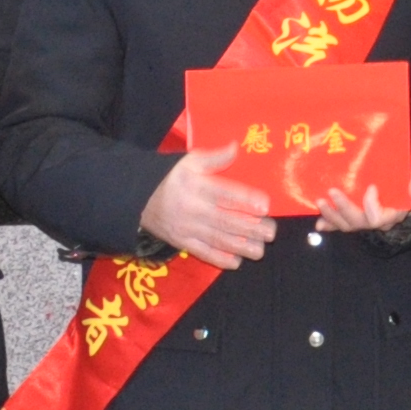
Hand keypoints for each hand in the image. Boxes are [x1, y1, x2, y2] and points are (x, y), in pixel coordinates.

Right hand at [138, 143, 278, 267]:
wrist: (139, 199)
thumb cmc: (173, 177)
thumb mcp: (190, 161)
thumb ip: (215, 157)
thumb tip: (236, 147)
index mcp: (197, 186)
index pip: (225, 194)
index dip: (246, 200)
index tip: (265, 206)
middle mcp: (194, 209)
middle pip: (226, 220)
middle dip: (250, 228)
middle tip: (271, 232)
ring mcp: (188, 229)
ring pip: (217, 240)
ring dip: (241, 247)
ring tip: (260, 250)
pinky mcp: (182, 243)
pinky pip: (203, 253)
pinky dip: (220, 259)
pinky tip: (237, 261)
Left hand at [312, 167, 410, 234]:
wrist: (402, 187)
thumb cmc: (407, 182)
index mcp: (392, 213)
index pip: (378, 217)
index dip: (372, 205)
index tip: (371, 186)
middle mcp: (376, 221)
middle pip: (358, 222)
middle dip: (344, 208)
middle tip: (332, 191)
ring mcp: (363, 221)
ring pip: (346, 225)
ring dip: (331, 215)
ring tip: (320, 201)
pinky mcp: (352, 218)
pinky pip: (340, 225)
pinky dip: (329, 224)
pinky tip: (319, 224)